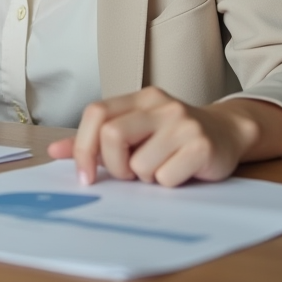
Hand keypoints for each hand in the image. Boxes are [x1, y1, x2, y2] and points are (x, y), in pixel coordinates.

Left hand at [47, 87, 257, 187]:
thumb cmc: (172, 137)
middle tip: (128, 174)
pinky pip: (166, 178)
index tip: (85, 175)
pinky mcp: (201, 146)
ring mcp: (182, 123)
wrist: (227, 133)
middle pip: (111, 135)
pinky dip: (167, 183)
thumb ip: (94, 141)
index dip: (82, 146)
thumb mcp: (134, 131)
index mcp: (138, 99)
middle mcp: (159, 105)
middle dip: (114, 166)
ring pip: (139, 164)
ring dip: (145, 177)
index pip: (95, 113)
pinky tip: (179, 171)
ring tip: (161, 168)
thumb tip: (54, 151)